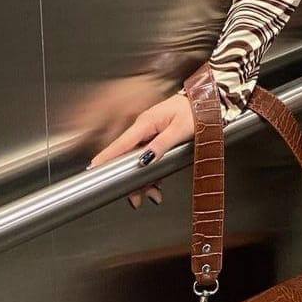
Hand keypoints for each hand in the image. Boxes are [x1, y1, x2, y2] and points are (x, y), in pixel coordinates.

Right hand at [88, 91, 195, 209]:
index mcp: (146, 122)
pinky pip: (149, 159)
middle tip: (135, 198)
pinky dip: (153, 174)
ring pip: (139, 161)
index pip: (121, 143)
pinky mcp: (157, 139)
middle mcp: (145, 128)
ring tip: (153, 196)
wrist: (208, 103)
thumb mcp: (180, 130)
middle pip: (128, 157)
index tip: (93, 169)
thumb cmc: (196, 112)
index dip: (106, 157)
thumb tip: (145, 159)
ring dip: (144, 180)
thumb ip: (162, 144)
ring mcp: (151, 134)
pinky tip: (158, 186)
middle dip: (130, 179)